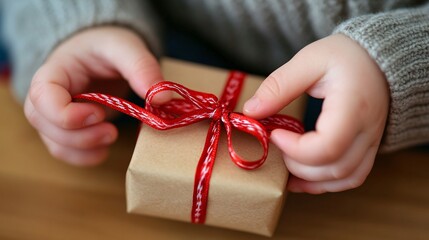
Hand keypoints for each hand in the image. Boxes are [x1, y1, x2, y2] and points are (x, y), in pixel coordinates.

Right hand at [24, 26, 166, 165]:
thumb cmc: (109, 46)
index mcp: (55, 71)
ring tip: (111, 137)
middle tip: (112, 132)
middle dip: (79, 137)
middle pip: (44, 125)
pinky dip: (86, 157)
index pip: (41, 97)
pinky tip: (105, 148)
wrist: (105, 52)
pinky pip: (67, 153)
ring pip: (56, 144)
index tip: (97, 113)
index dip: (65, 114)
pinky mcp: (69, 130)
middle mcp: (48, 96)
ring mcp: (55, 116)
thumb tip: (162, 98)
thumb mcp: (127, 47)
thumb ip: (142, 68)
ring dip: (84, 149)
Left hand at [244, 34, 389, 192]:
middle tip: (276, 146)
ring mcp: (372, 142)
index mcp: (354, 106)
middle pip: (334, 167)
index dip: (295, 148)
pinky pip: (352, 177)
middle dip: (297, 165)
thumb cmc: (343, 56)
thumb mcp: (309, 60)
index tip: (274, 134)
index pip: (328, 145)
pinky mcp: (368, 148)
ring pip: (344, 177)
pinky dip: (326, 183)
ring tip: (284, 166)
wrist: (376, 60)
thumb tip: (250, 111)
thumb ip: (279, 86)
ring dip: (310, 179)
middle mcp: (368, 130)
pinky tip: (302, 177)